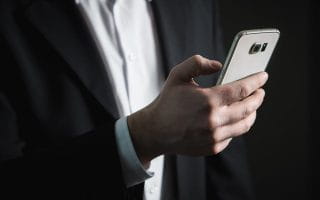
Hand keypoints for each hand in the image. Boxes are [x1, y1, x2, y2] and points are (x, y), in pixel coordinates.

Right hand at [128, 55, 267, 165]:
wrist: (156, 130)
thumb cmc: (167, 102)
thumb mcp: (178, 75)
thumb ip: (197, 63)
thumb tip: (218, 65)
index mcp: (208, 100)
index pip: (242, 89)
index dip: (256, 81)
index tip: (262, 77)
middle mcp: (214, 120)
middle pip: (249, 108)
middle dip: (258, 97)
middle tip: (260, 91)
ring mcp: (214, 136)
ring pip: (245, 124)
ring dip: (252, 113)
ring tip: (251, 105)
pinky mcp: (213, 147)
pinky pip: (233, 135)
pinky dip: (237, 126)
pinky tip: (232, 119)